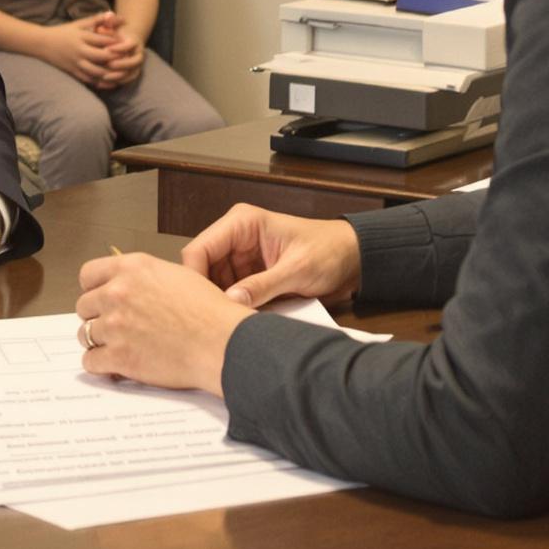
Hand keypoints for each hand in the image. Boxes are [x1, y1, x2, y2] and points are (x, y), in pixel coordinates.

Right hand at [38, 17, 122, 86]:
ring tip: (121, 73)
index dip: (116, 43)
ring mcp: (76, 63)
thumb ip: (96, 20)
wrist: (42, 44)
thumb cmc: (63, 32)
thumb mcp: (79, 24)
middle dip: (115, 59)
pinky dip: (100, 82)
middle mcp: (79, 50)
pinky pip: (88, 79)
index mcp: (81, 37)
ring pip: (96, 71)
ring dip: (110, 73)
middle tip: (127, 58)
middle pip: (101, 56)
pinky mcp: (73, 72)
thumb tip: (113, 14)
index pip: (102, 40)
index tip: (126, 43)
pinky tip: (110, 82)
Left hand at [73, 252, 251, 394]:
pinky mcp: (119, 356)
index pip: (88, 274)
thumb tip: (131, 285)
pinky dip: (100, 365)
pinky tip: (114, 364)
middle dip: (96, 316)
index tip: (98, 299)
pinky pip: (90, 361)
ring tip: (116, 346)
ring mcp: (115, 325)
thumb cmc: (209, 312)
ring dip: (98, 342)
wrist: (221, 342)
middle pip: (83, 305)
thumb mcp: (176, 275)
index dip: (93, 289)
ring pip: (85, 334)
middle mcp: (118, 293)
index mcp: (133, 268)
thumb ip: (145, 277)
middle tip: (113, 326)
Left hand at [87, 13, 144, 90]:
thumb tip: (107, 16)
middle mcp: (139, 53)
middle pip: (134, 61)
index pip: (130, 45)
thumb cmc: (115, 32)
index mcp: (134, 41)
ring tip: (104, 76)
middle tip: (107, 64)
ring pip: (132, 73)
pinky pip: (128, 80)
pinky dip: (117, 82)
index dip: (120, 48)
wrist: (125, 41)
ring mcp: (137, 64)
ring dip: (119, 76)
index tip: (107, 49)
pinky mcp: (133, 73)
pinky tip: (105, 83)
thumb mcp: (112, 25)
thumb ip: (109, 21)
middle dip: (121, 64)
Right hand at [179, 203, 361, 306]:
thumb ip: (263, 285)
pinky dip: (234, 308)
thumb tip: (230, 302)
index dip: (194, 278)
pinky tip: (240, 322)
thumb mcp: (297, 269)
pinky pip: (231, 294)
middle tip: (215, 322)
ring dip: (221, 304)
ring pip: (214, 285)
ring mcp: (241, 259)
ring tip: (228, 325)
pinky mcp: (249, 277)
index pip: (199, 249)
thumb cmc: (329, 252)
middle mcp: (235, 238)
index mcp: (241, 223)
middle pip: (202, 270)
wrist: (354, 260)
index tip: (201, 307)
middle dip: (207, 295)